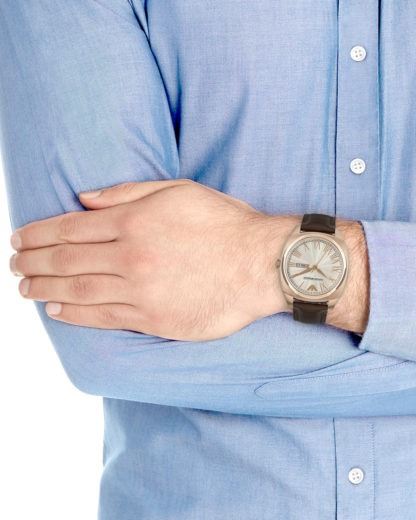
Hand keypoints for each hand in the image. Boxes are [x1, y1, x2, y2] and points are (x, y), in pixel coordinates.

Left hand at [9, 180, 294, 339]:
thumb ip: (128, 193)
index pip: (70, 228)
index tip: (19, 239)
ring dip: (44, 288)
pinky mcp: (153, 320)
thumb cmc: (224, 223)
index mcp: (134, 222)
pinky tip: (56, 310)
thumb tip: (84, 198)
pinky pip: (103, 318)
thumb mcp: (178, 191)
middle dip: (32, 262)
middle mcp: (130, 257)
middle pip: (66, 260)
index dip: (38, 234)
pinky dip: (74, 314)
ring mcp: (140, 292)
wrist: (261, 263)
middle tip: (13, 264)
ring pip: (77, 291)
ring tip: (24, 287)